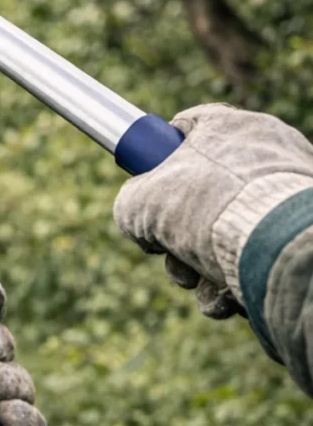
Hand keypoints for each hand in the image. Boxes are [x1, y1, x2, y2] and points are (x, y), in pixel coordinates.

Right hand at [114, 103, 312, 330]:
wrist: (271, 244)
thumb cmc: (203, 208)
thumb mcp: (139, 202)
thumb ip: (130, 204)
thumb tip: (137, 219)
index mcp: (229, 128)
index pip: (189, 128)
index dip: (160, 155)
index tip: (147, 182)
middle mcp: (267, 153)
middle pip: (203, 193)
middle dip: (177, 235)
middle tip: (170, 256)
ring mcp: (291, 192)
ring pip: (228, 232)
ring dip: (202, 266)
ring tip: (198, 284)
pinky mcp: (304, 232)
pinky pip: (259, 255)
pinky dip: (238, 280)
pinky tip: (227, 297)